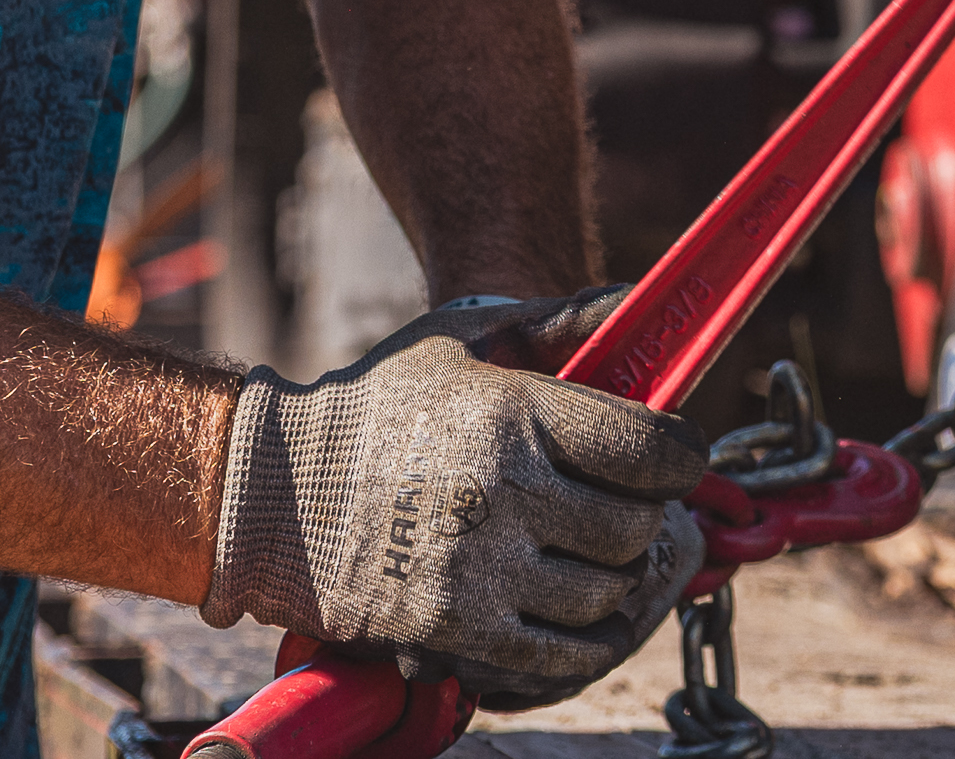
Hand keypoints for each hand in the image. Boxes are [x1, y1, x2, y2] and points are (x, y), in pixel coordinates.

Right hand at [203, 298, 707, 708]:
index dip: (681, 458)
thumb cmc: (380, 403)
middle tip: (625, 505)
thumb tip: (636, 302)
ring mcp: (480, 569)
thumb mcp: (464, 337)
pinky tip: (579, 608)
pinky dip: (587, 635)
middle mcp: (503, 492)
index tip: (675, 461)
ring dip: (612, 574)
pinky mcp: (456, 629)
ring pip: (604, 592)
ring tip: (590, 550)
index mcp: (514, 413)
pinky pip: (561, 652)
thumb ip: (557, 320)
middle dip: (644, 516)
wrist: (273, 490)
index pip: (649, 450)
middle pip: (634, 526)